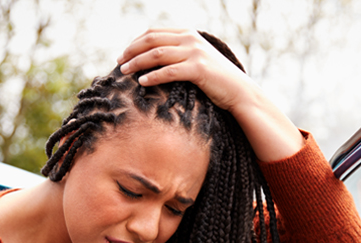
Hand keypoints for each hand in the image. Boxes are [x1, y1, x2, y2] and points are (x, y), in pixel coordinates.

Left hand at [117, 28, 303, 162]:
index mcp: (188, 34)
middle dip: (132, 51)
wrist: (240, 92)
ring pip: (157, 54)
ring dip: (137, 63)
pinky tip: (142, 82)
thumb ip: (179, 54)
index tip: (124, 54)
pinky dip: (152, 76)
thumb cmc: (217, 81)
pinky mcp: (198, 69)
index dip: (135, 42)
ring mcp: (195, 52)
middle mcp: (191, 39)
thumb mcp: (197, 61)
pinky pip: (169, 71)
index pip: (154, 33)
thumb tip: (154, 60)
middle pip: (151, 40)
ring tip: (125, 72)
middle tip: (119, 63)